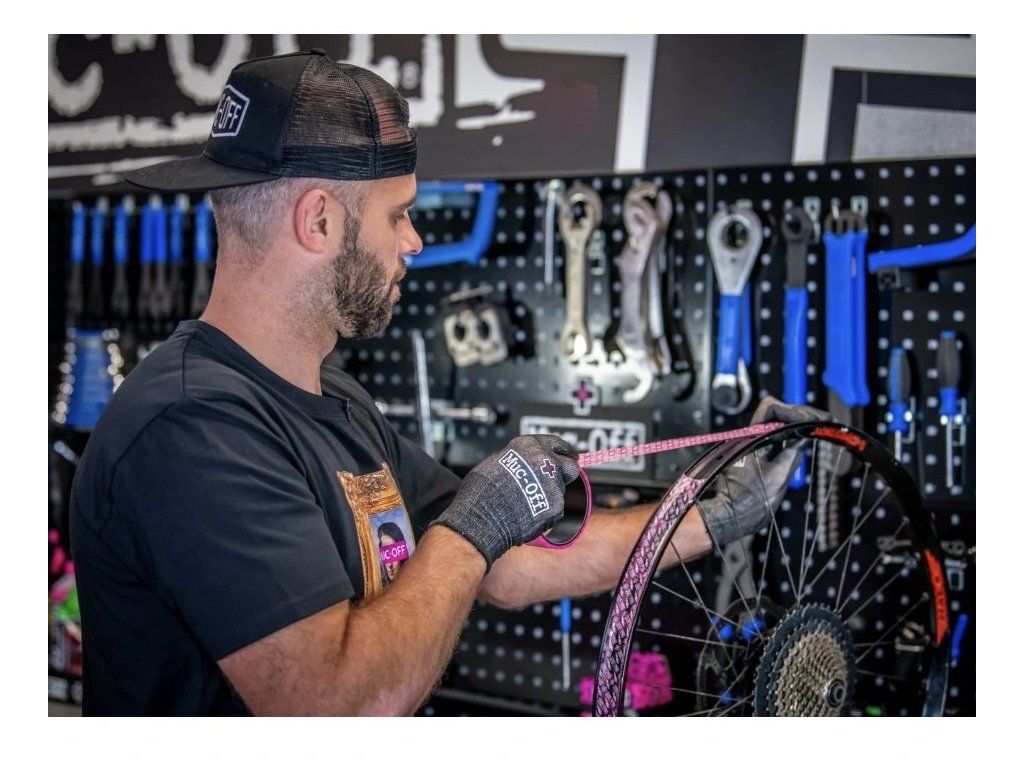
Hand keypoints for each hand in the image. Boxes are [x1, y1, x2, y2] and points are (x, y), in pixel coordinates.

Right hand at [431, 435, 579, 568]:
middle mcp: (546, 461)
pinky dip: (544, 512)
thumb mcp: (498, 461)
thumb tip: (529, 464)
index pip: (556, 443)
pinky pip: (554, 508)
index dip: (564, 450)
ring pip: (560, 489)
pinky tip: (527, 514)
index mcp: (530, 446)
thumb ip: (520, 460)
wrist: (482, 518)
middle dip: (563, 473)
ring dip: (548, 494)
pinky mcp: (556, 506)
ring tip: (525, 502)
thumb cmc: (482, 491)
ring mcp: (554, 485)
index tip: (570, 455)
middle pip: (569, 466)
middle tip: (552, 481)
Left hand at [697, 396, 829, 546]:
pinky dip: (789, 433)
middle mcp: (748, 438)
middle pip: (775, 412)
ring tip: (816, 425)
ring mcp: (749, 445)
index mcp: (752, 439)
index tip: (812, 418)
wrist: (730, 517)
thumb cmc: (749, 503)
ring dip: (795, 421)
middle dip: (799, 413)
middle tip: (821, 419)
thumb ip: (791, 455)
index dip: (793, 410)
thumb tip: (802, 440)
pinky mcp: (752, 453)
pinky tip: (803, 438)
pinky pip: (773, 435)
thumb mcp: (778, 478)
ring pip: (774, 423)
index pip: (770, 409)